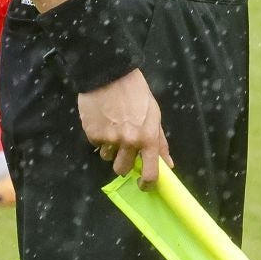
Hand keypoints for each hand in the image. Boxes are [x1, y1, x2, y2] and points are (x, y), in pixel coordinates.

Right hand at [77, 68, 172, 189]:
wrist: (110, 75)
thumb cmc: (137, 93)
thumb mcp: (155, 115)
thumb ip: (160, 142)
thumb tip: (168, 165)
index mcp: (148, 138)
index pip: (150, 173)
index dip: (147, 183)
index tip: (143, 184)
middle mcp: (129, 143)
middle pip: (122, 170)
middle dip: (123, 162)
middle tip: (124, 148)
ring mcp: (109, 140)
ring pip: (107, 157)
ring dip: (110, 148)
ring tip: (113, 128)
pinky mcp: (92, 134)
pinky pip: (96, 144)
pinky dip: (99, 137)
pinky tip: (103, 121)